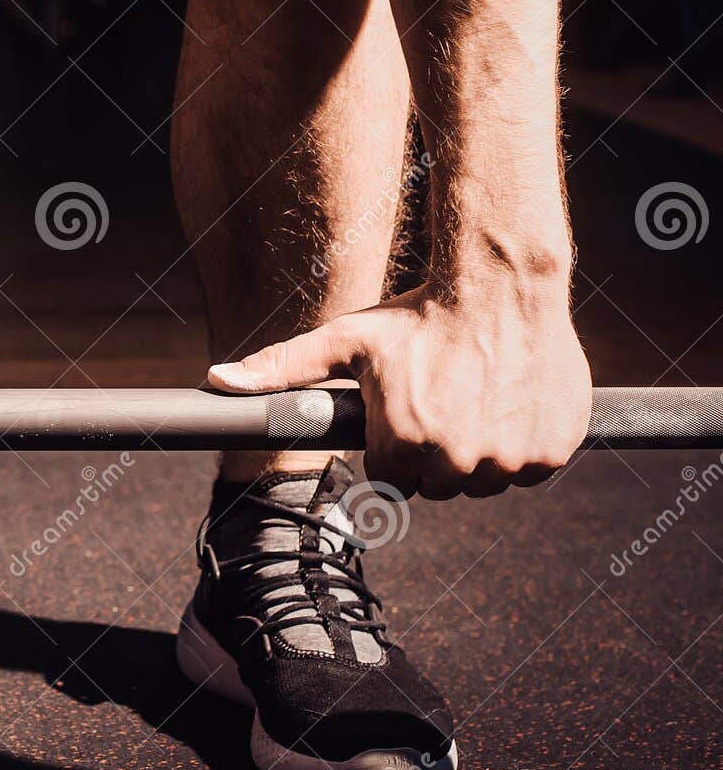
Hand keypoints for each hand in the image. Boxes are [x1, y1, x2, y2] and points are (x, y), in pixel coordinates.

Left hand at [207, 280, 590, 498]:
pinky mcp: (553, 451)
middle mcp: (458, 459)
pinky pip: (532, 471)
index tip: (405, 410)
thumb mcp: (343, 340)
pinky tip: (509, 402)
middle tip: (440, 401)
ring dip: (479, 454)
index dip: (394, 446)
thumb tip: (216, 380)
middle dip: (434, 453)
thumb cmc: (415, 313)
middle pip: (439, 486)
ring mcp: (511, 458)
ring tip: (474, 399)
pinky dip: (524, 446)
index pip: (393, 480)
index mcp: (403, 444)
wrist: (500, 283)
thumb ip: (280, 368)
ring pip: (486, 482)